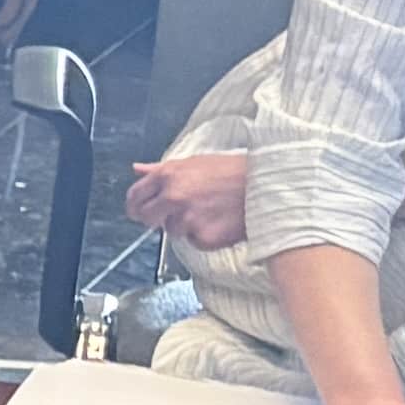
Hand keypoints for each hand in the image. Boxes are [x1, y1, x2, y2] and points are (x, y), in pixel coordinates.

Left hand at [124, 145, 251, 249]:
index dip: (136, 205)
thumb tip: (137, 169)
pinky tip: (220, 222)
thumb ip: (162, 169)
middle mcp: (173, 197)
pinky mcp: (203, 237)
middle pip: (146, 218)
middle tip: (173, 215)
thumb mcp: (195, 162)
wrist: (269, 186)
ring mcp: (187, 219)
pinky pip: (194, 242)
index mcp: (168, 175)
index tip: (138, 210)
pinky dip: (203, 236)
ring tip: (210, 211)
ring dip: (185, 225)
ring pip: (172, 230)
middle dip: (155, 218)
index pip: (135, 196)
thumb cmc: (234, 171)